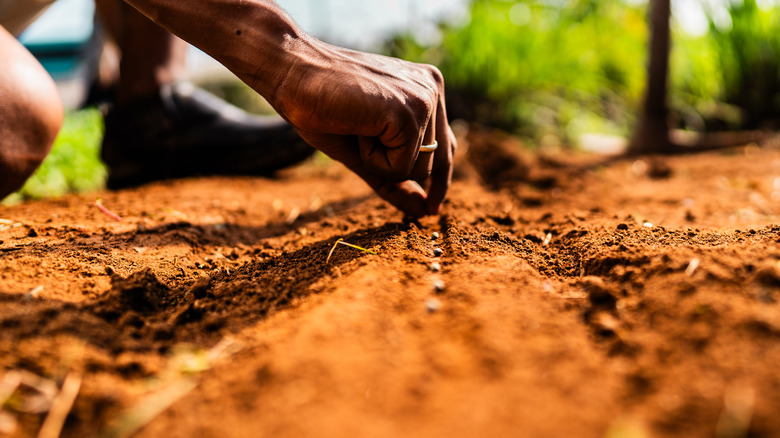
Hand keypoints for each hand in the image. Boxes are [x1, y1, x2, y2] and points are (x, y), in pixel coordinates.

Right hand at [270, 38, 455, 217]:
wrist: (292, 73)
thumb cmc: (322, 108)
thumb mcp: (364, 152)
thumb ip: (395, 180)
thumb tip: (423, 212)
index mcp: (427, 89)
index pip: (445, 149)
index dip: (439, 183)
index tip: (431, 209)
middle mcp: (433, 90)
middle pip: (431, 166)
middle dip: (390, 166)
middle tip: (357, 131)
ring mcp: (424, 99)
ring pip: (417, 170)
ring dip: (378, 161)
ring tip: (356, 124)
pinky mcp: (409, 113)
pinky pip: (400, 167)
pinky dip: (372, 159)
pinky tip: (356, 127)